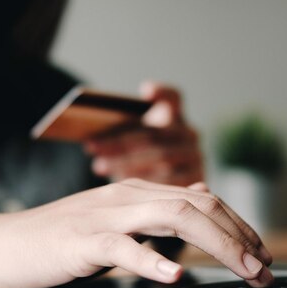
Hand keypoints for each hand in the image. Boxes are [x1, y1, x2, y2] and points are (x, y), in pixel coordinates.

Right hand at [0, 179, 273, 287]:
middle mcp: (126, 197)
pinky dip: (151, 260)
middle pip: (196, 206)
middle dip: (238, 236)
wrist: (2, 243)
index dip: (237, 224)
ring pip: (171, 217)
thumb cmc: (59, 238)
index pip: (200, 199)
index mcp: (136, 193)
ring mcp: (104, 216)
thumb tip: (196, 200)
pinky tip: (174, 274)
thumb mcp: (113, 220)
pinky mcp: (81, 241)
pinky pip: (122, 247)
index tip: (261, 252)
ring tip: (244, 269)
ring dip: (216, 244)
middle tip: (265, 268)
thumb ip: (153, 212)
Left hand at [85, 81, 202, 185]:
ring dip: (125, 162)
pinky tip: (120, 182)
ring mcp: (195, 156)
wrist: (166, 195)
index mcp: (174, 117)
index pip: (172, 97)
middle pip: (153, 134)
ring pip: (160, 158)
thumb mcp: (133, 143)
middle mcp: (188, 134)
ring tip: (99, 165)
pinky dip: (142, 182)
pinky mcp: (196, 179)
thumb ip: (119, 133)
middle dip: (119, 141)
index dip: (162, 92)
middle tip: (92, 145)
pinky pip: (168, 180)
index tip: (146, 91)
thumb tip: (90, 139)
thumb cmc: (142, 162)